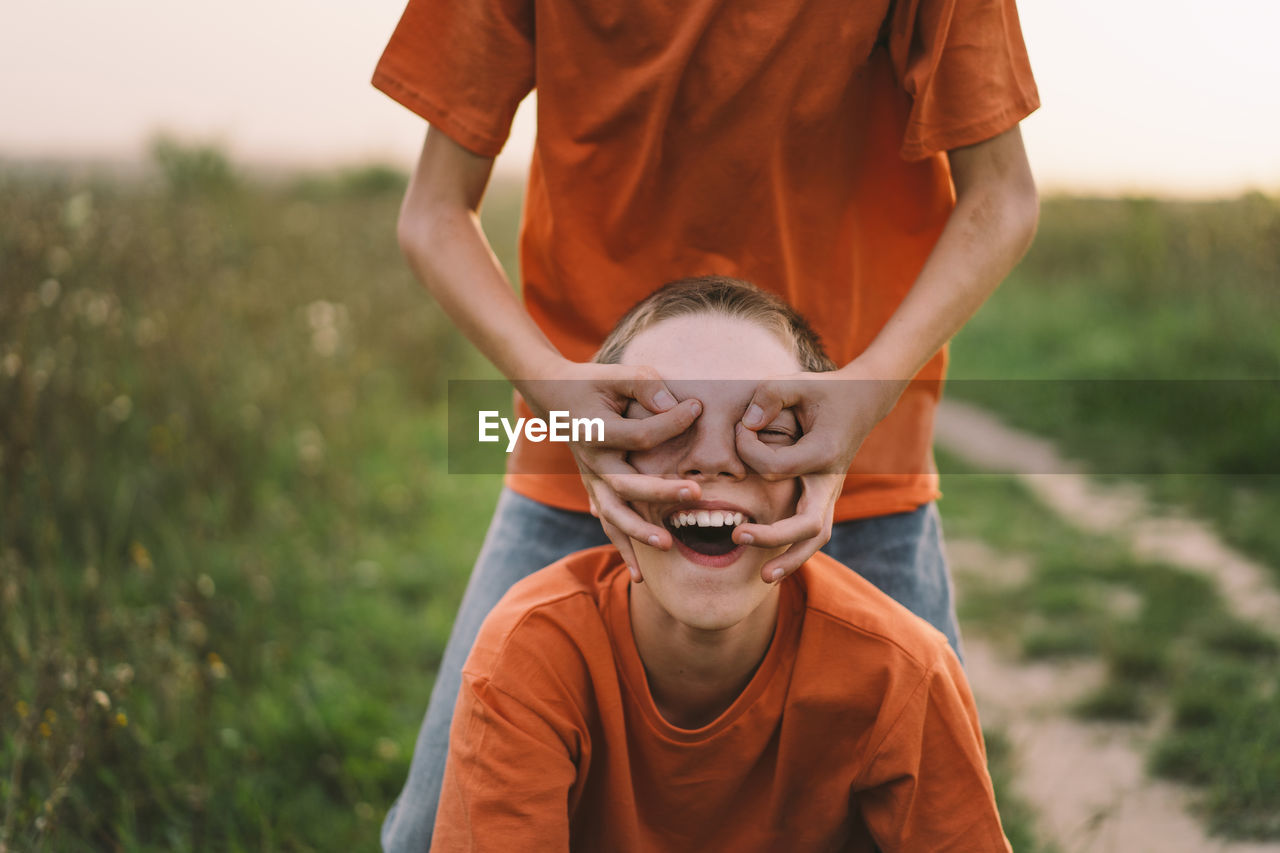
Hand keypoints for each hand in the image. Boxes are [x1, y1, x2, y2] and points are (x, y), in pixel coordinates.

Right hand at [516, 360, 702, 579]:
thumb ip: (644, 385)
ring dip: (639, 532)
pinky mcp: (595, 491)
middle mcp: (591, 462)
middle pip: (626, 483)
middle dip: (661, 491)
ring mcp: (591, 480)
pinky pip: (608, 524)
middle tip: (697, 494)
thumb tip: (676, 404)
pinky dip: (623, 549)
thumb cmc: (592, 383)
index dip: (670, 422)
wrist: (554, 398)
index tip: (697, 407)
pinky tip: (641, 576)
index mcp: (595, 432)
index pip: (638, 435)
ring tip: (668, 545)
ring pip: (613, 513)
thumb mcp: (616, 375)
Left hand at [732, 362, 907, 582]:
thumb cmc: (824, 391)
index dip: (748, 452)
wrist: (863, 399)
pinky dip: (795, 551)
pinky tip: (770, 567)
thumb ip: (769, 396)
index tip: (739, 430)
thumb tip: (746, 425)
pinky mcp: (825, 498)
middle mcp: (831, 481)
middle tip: (737, 536)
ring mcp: (831, 493)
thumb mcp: (796, 382)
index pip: (776, 467)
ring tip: (763, 578)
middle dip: (774, 536)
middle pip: (808, 524)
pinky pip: (813, 532)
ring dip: (791, 559)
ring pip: (816, 538)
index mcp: (823, 453)